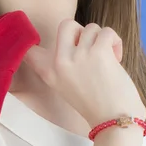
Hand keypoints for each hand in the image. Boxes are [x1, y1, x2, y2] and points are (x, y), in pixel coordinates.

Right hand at [24, 19, 145, 127]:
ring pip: (91, 28)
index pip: (29, 50)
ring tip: (108, 59)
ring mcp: (79, 55)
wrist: (114, 121)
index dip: (33, 39)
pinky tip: (117, 58)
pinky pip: (107, 32)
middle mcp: (60, 62)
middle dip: (82, 32)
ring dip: (102, 40)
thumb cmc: (96, 106)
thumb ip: (63, 67)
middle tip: (90, 50)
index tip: (38, 40)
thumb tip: (74, 42)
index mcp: (50, 73)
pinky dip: (116, 41)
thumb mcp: (67, 87)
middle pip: (66, 24)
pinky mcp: (99, 51)